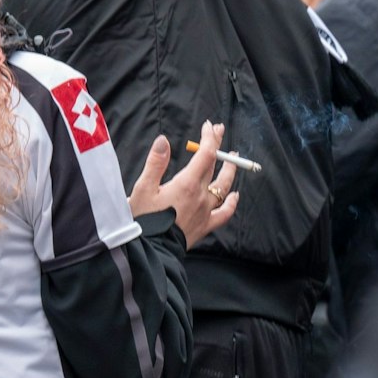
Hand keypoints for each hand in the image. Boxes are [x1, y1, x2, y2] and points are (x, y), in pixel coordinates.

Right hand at [128, 121, 238, 249]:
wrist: (150, 251)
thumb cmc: (143, 220)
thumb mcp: (143, 188)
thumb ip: (156, 163)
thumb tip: (164, 140)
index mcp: (187, 184)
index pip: (205, 154)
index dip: (209, 138)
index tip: (209, 126)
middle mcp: (201, 196)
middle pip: (214, 166)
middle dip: (217, 146)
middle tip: (218, 131)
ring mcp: (205, 212)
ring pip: (223, 187)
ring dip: (229, 170)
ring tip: (234, 156)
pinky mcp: (205, 226)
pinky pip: (224, 213)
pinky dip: (231, 203)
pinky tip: (234, 196)